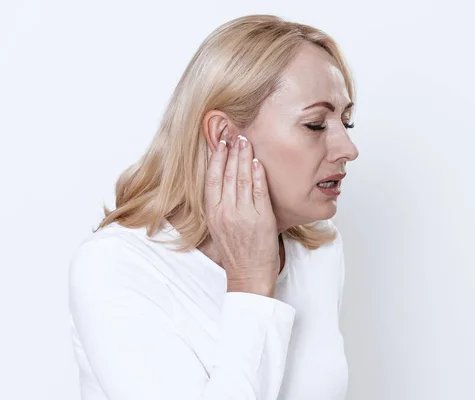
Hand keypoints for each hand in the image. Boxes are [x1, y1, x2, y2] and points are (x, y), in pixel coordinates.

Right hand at [204, 134, 279, 296]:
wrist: (248, 276)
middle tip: (235, 134)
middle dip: (232, 151)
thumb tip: (223, 182)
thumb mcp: (220, 228)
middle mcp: (226, 212)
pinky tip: (258, 162)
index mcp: (213, 214)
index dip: (216, 158)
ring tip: (246, 142)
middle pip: (227, 174)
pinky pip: (259, 191)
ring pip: (243, 178)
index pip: (212, 178)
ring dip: (245, 157)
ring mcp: (244, 215)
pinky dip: (258, 174)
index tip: (220, 143)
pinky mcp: (262, 218)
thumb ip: (220, 206)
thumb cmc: (236, 253)